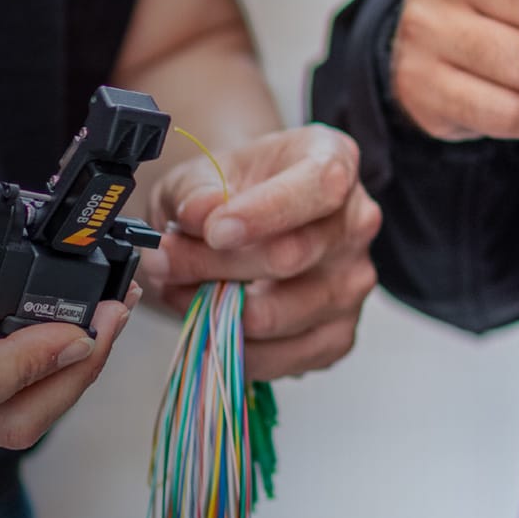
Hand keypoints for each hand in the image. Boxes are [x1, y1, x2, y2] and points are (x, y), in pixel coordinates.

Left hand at [141, 124, 381, 379]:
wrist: (236, 223)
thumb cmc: (225, 192)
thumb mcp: (197, 176)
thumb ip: (196, 191)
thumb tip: (199, 214)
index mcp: (333, 161)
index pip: (319, 187)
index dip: (264, 212)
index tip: (214, 231)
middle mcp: (356, 222)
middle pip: (291, 256)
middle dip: (214, 265)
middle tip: (162, 261)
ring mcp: (353, 283)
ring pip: (281, 314)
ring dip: (216, 310)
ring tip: (178, 290)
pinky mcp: (338, 333)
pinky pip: (283, 356)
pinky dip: (234, 346)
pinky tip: (210, 319)